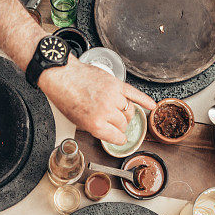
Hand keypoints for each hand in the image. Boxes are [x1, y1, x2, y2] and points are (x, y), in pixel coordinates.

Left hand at [38, 57, 155, 144]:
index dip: (118, 139)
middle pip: (123, 124)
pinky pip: (135, 94)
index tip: (119, 138)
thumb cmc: (66, 97)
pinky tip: (152, 105)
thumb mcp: (76, 121)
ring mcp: (112, 97)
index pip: (117, 138)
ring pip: (129, 111)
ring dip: (126, 114)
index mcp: (95, 124)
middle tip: (114, 123)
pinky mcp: (116, 84)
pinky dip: (145, 100)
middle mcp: (106, 111)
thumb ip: (94, 128)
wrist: (63, 76)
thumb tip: (107, 131)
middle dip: (120, 126)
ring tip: (119, 113)